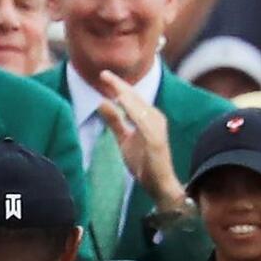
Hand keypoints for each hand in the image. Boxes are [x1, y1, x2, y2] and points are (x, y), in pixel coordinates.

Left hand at [98, 70, 183, 206]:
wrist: (159, 185)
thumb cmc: (144, 163)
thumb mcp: (124, 139)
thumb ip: (114, 121)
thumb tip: (101, 102)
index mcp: (148, 117)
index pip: (131, 98)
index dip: (118, 86)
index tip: (103, 75)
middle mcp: (155, 118)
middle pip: (135, 98)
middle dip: (120, 85)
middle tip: (104, 74)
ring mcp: (157, 128)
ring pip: (139, 106)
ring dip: (126, 95)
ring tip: (113, 85)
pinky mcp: (156, 139)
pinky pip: (142, 121)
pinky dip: (132, 111)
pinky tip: (122, 103)